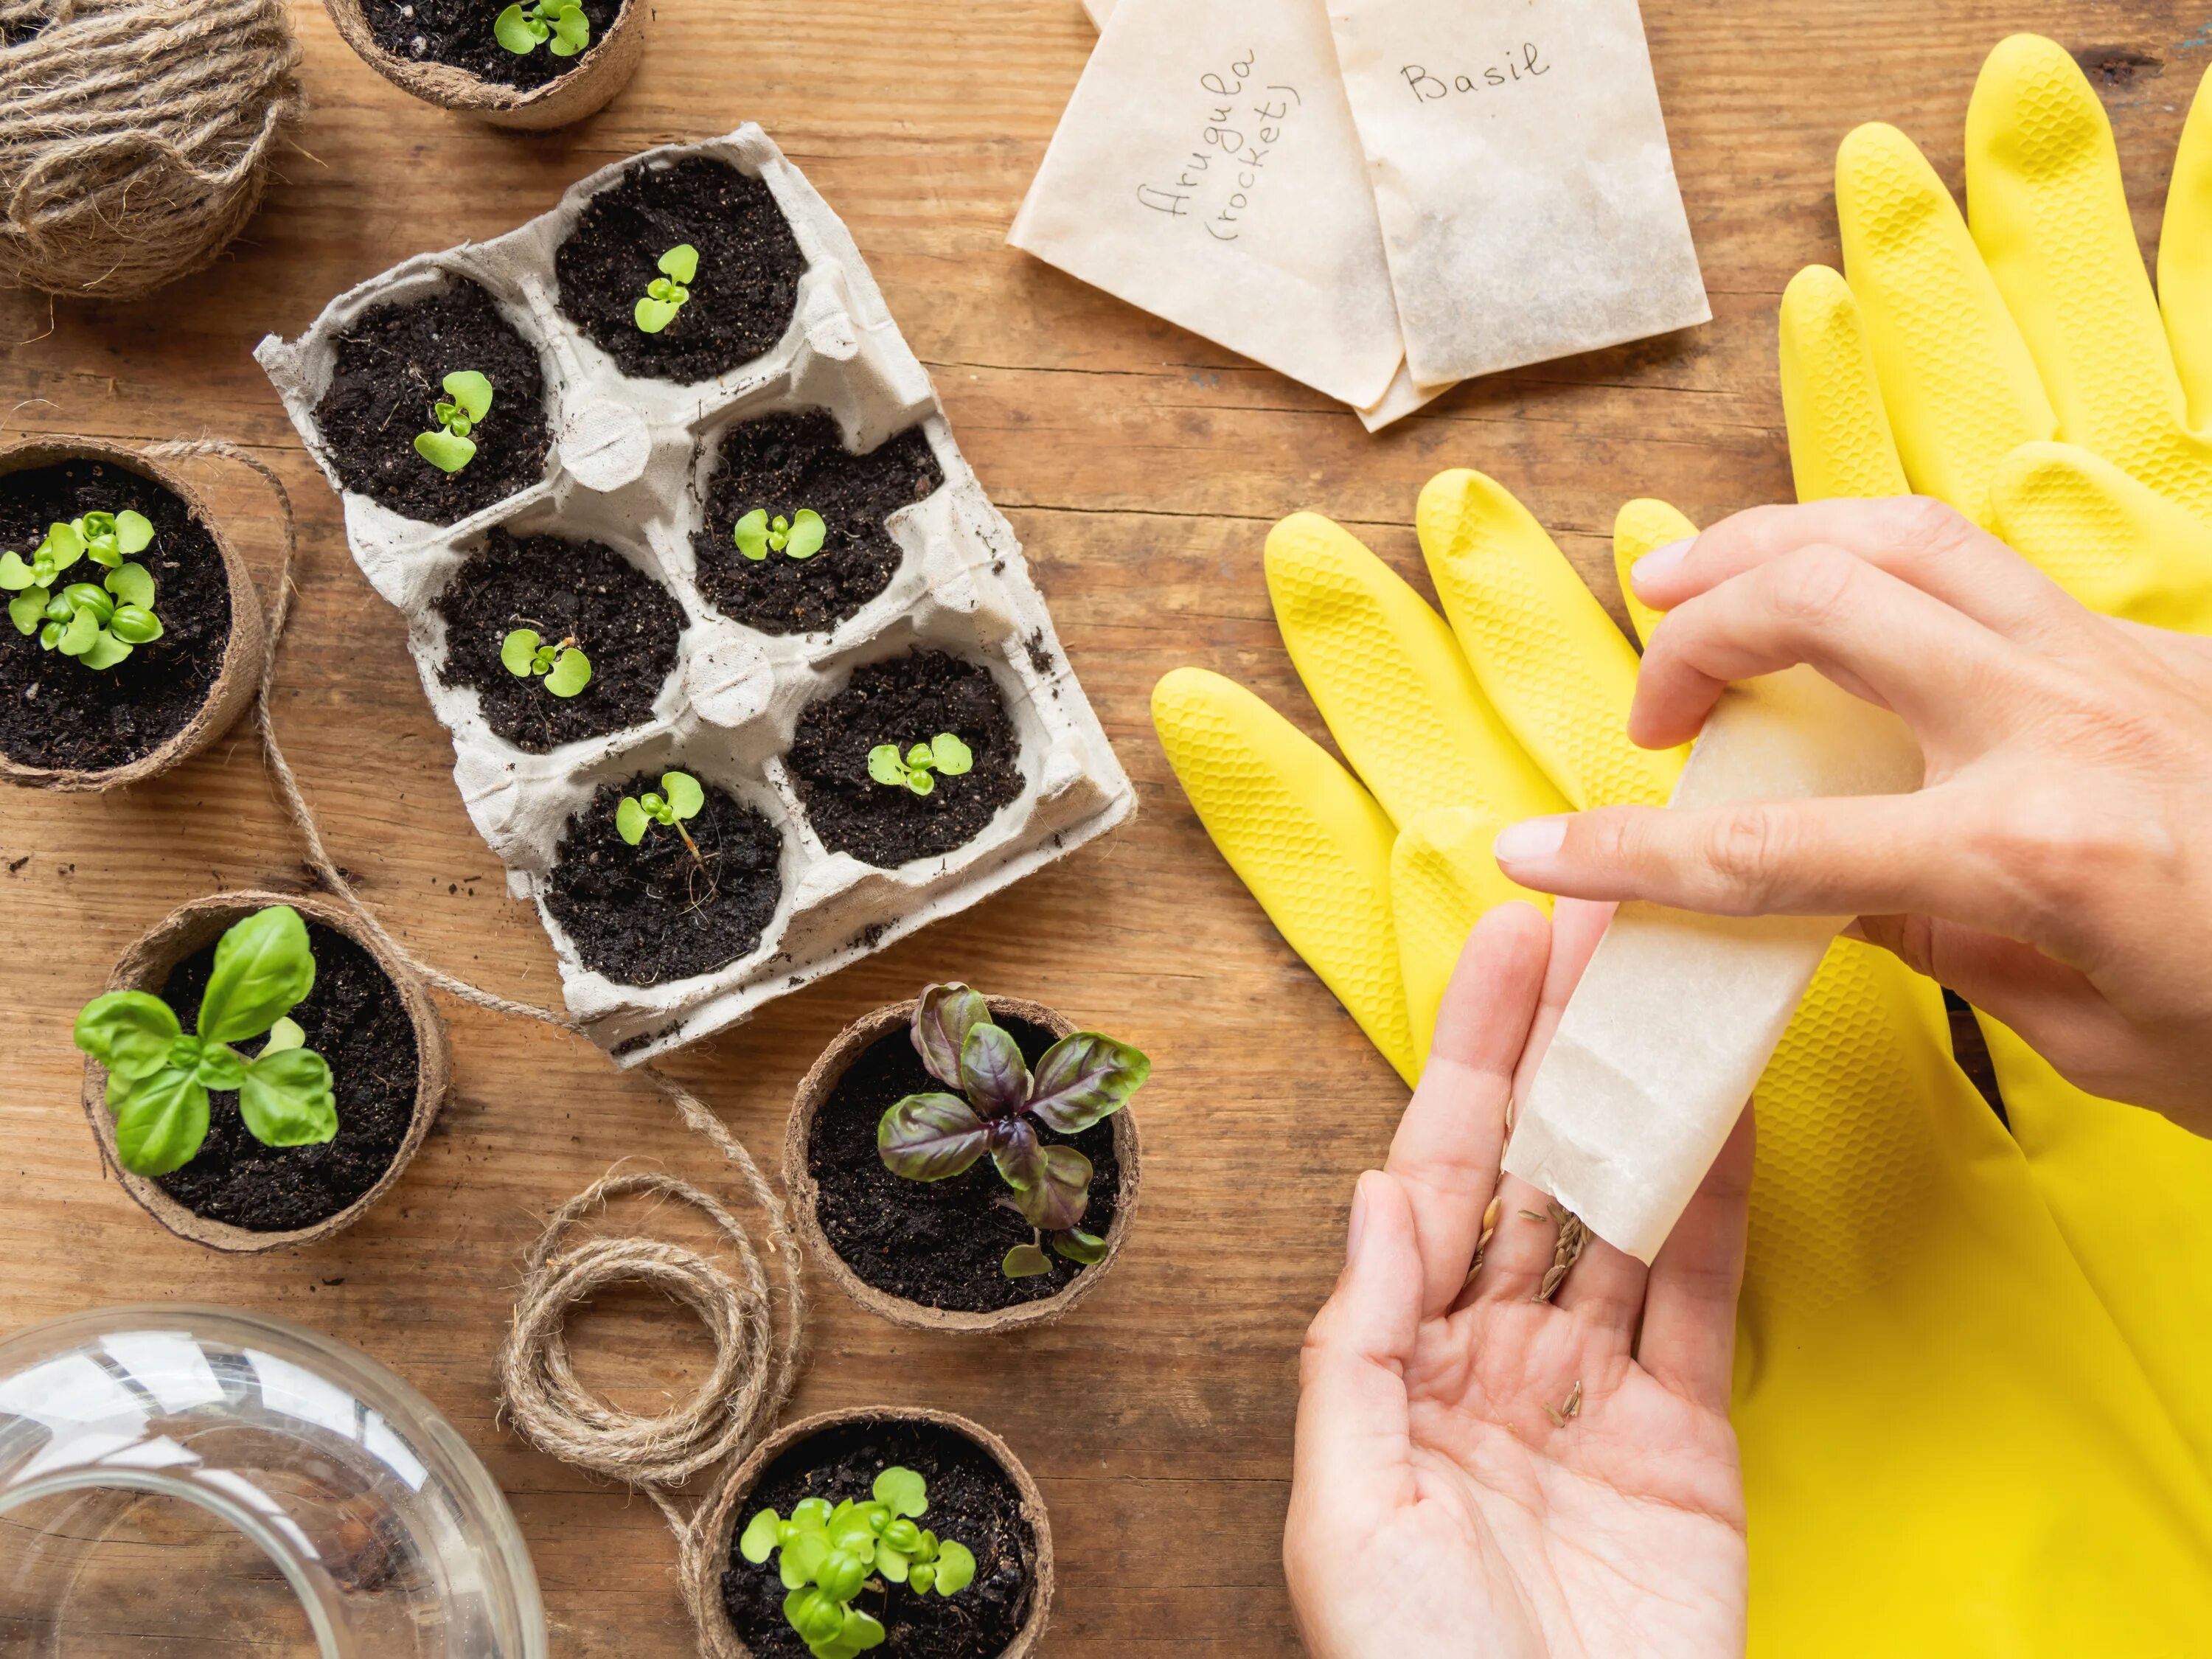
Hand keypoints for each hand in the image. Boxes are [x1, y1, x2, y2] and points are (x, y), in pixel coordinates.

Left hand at [1287, 901, 1750, 1658]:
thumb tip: (1374, 1191)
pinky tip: (1726, 1115)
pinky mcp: (1684, 1436)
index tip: (1504, 955)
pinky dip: (1719, 1204)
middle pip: (1532, 1170)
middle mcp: (1493, 1357)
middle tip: (1599, 928)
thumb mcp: (1346, 1513)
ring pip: (1621, 1211)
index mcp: (1399, 1365)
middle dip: (1562, 1048)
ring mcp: (1593, 1389)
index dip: (1472, 1061)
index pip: (1435, 1175)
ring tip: (1669, 986)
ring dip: (1643, 1099)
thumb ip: (1358, 1345)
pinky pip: (1701, 1296)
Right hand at [1491, 495, 2211, 1127]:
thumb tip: (1842, 891)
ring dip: (1776, 541)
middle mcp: (2063, 722)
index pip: (1775, 847)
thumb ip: (1947, 948)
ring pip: (1906, 532)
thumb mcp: (2095, 1038)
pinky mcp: (2158, 643)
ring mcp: (2117, 662)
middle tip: (1653, 701)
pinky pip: (1990, 567)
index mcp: (2033, 852)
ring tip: (1695, 573)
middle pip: (1823, 603)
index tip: (1537, 853)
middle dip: (1699, 630)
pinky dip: (1882, 561)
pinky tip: (1848, 599)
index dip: (1633, 857)